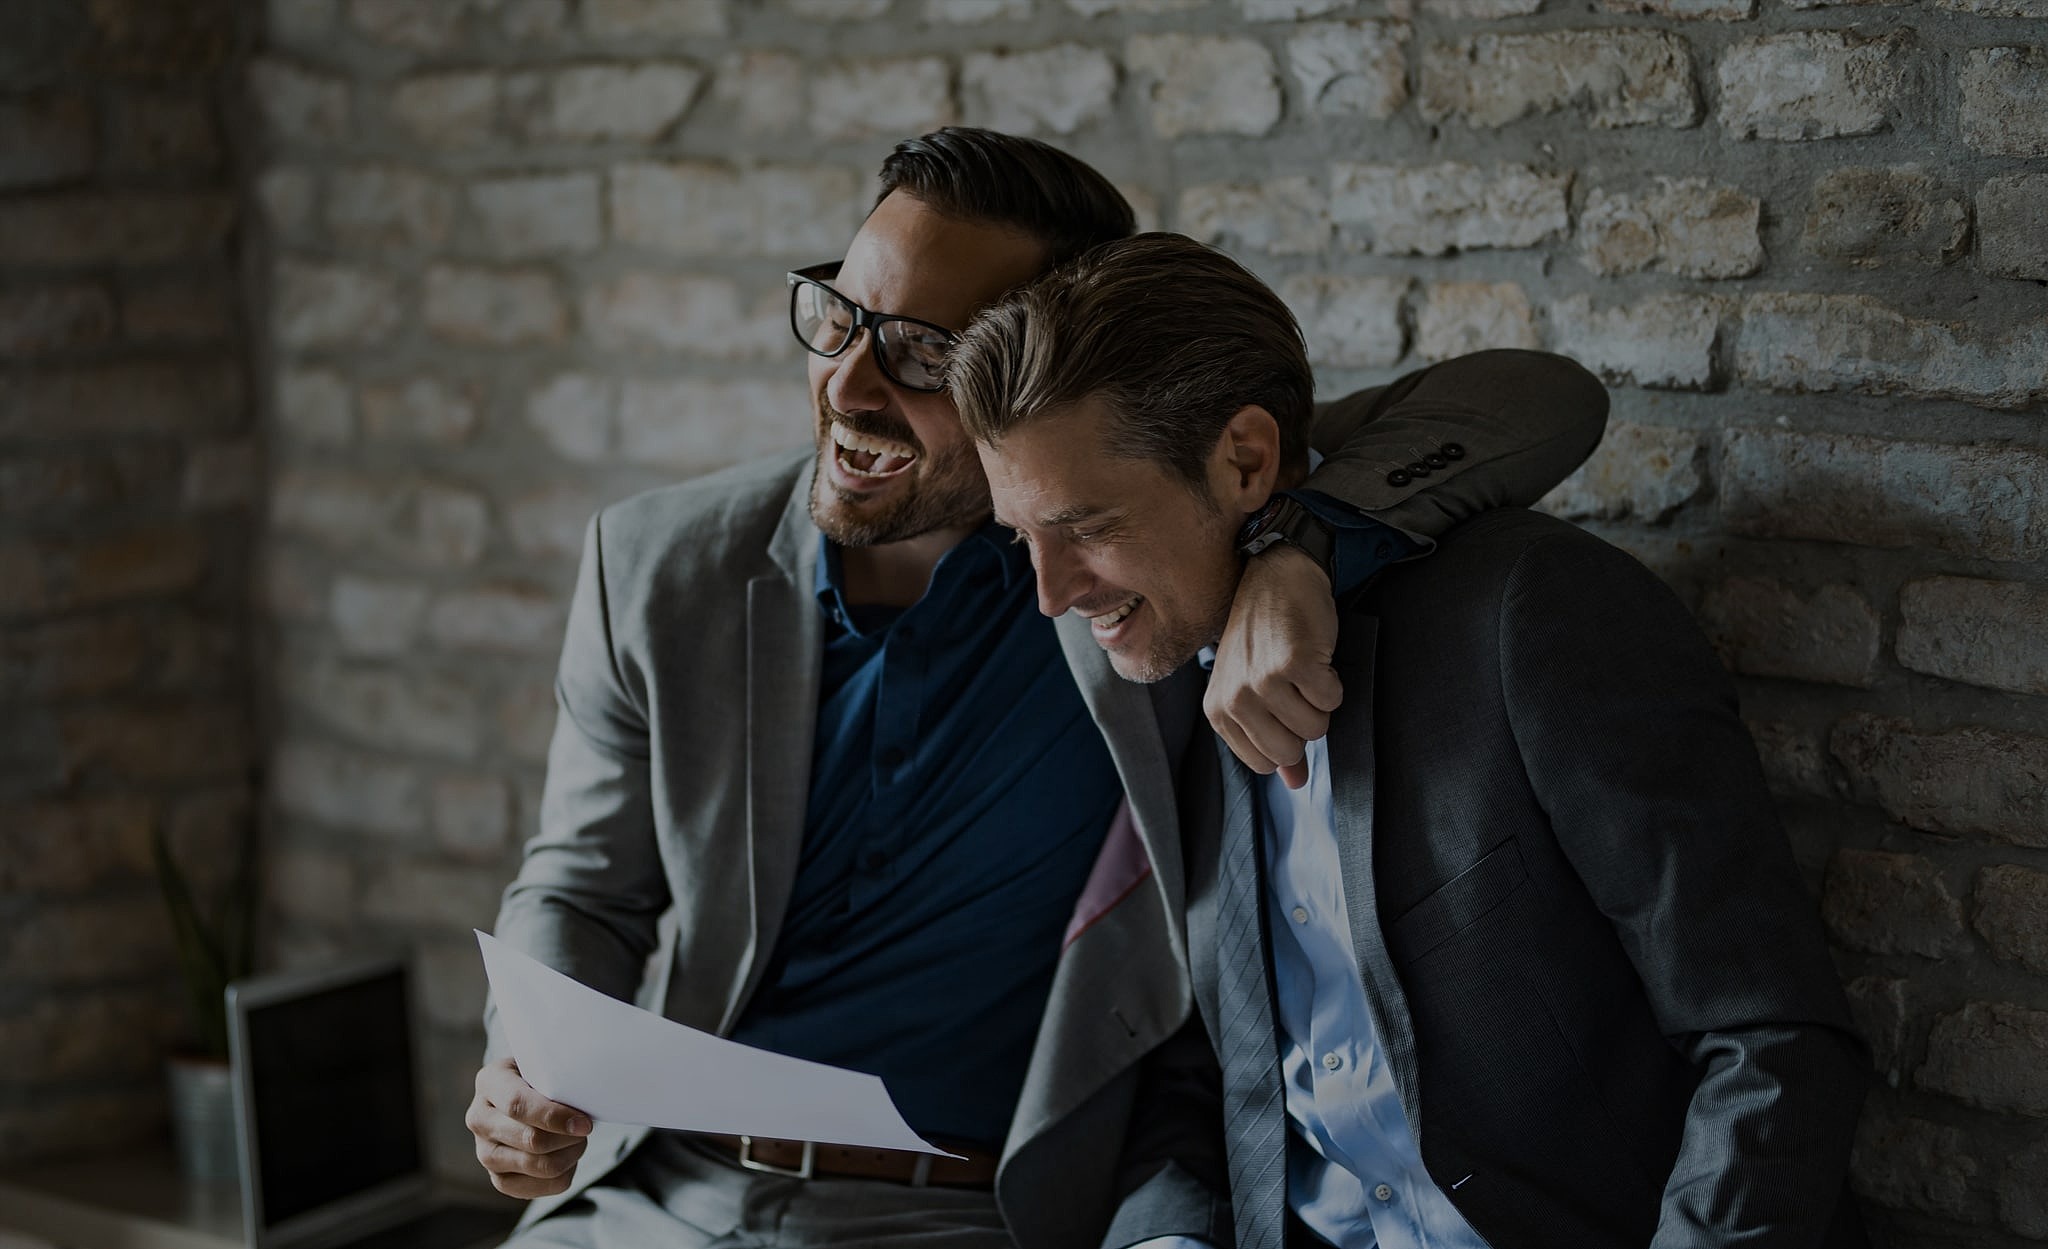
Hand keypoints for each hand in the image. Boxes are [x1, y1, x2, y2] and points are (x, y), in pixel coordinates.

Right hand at [467, 1057, 592, 1198]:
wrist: (524, 1095)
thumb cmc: (540, 1076)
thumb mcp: (544, 1063)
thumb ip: (556, 1074)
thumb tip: (583, 1094)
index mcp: (489, 1082)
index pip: (519, 1106)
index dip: (555, 1117)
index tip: (585, 1123)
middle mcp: (479, 1119)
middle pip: (530, 1140)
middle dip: (568, 1138)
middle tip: (586, 1128)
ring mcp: (484, 1152)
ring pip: (536, 1166)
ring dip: (568, 1156)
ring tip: (578, 1141)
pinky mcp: (498, 1179)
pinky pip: (535, 1190)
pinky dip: (561, 1176)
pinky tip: (567, 1158)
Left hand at [1205, 544, 1342, 788]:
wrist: (1276, 575)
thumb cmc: (1264, 634)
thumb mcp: (1253, 689)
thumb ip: (1271, 739)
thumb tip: (1295, 782)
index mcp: (1219, 711)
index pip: (1263, 763)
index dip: (1285, 739)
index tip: (1281, 706)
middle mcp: (1235, 699)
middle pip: (1291, 751)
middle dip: (1305, 723)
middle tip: (1296, 686)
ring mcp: (1263, 681)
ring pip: (1316, 728)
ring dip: (1321, 700)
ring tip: (1303, 667)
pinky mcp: (1295, 664)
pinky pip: (1333, 699)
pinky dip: (1334, 679)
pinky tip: (1315, 653)